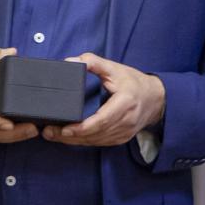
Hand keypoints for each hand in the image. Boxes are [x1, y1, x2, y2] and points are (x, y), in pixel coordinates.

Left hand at [43, 52, 164, 147]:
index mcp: (125, 103)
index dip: (82, 128)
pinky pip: (100, 142)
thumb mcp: (115, 68)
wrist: (157, 98)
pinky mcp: (122, 138)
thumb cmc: (134, 82)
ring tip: (52, 135)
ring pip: (96, 141)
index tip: (64, 129)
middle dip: (71, 136)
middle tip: (48, 132)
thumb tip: (70, 61)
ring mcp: (125, 132)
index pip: (102, 120)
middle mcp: (126, 120)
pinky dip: (84, 141)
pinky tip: (69, 138)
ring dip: (74, 141)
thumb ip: (93, 63)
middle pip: (96, 133)